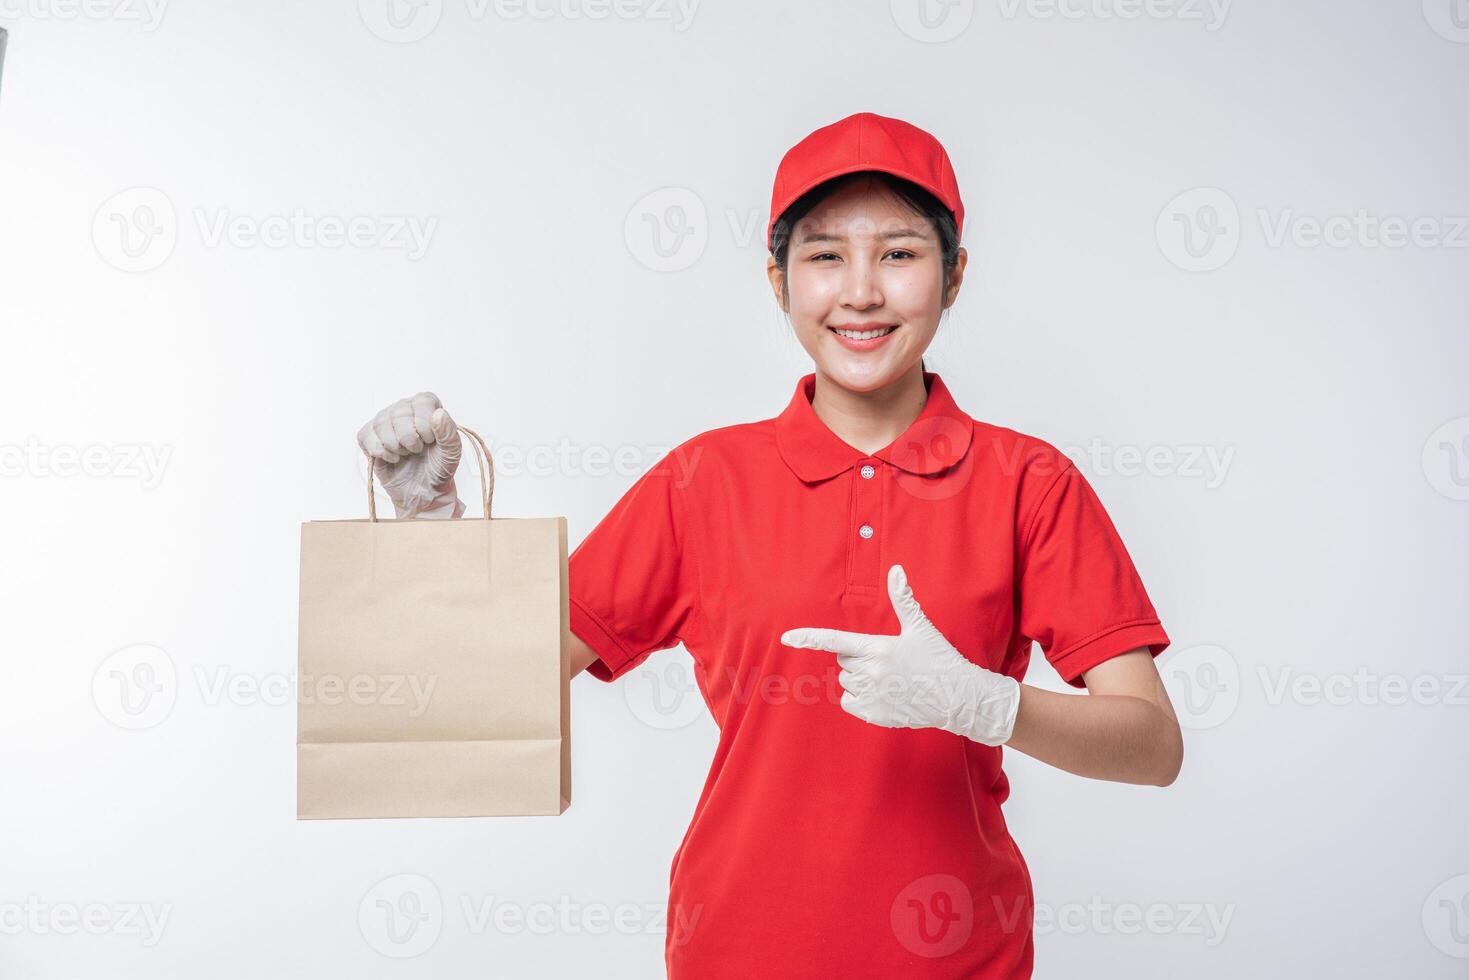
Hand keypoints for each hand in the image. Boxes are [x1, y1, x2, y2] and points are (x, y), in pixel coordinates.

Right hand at [356, 391, 464, 518]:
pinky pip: (366, 437)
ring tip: (405, 454)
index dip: (425, 425)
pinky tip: (393, 458)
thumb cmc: (438, 468)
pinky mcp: (369, 436)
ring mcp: (384, 421)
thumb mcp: (452, 453)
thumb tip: (439, 414)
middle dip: (410, 440)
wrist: (424, 491)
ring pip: (380, 425)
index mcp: (426, 406)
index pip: (421, 403)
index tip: (430, 441)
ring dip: (396, 448)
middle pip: (398, 414)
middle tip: (417, 450)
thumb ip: (448, 433)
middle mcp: (403, 408)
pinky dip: (381, 452)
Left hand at [780, 564, 1020, 745]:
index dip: (808, 638)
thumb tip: (896, 569)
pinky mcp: (873, 714)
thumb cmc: (939, 659)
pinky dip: (861, 698)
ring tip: (890, 678)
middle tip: (887, 660)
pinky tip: (885, 694)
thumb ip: (903, 599)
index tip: (787, 638)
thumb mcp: (921, 627)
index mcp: (877, 648)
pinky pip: (850, 702)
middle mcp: (870, 672)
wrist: (957, 697)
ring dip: (860, 678)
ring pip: (847, 681)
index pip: (834, 640)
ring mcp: (871, 695)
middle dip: (859, 658)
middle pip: (844, 660)